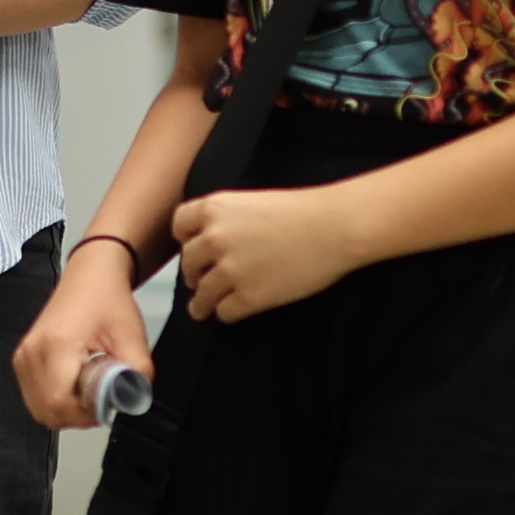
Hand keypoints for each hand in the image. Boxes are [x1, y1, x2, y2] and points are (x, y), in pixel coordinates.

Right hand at [17, 250, 155, 430]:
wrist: (90, 276)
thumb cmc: (108, 300)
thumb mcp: (133, 337)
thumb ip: (136, 374)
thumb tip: (133, 402)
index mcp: (57, 344)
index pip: (59, 402)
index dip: (83, 416)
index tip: (104, 407)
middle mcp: (32, 351)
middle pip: (45, 410)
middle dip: (75, 417)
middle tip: (98, 401)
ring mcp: (23, 355)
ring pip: (38, 408)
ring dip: (65, 410)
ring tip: (87, 392)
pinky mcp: (22, 359)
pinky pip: (34, 396)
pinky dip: (54, 401)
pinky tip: (73, 386)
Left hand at [166, 183, 367, 323]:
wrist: (335, 227)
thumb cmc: (303, 210)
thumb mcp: (252, 201)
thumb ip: (227, 218)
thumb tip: (210, 241)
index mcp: (214, 208)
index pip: (179, 226)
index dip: (185, 239)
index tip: (192, 248)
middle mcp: (214, 239)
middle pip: (188, 263)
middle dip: (194, 273)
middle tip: (200, 280)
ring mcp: (230, 270)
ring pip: (201, 294)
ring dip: (201, 302)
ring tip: (203, 307)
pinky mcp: (249, 297)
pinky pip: (224, 312)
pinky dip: (226, 313)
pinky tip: (232, 311)